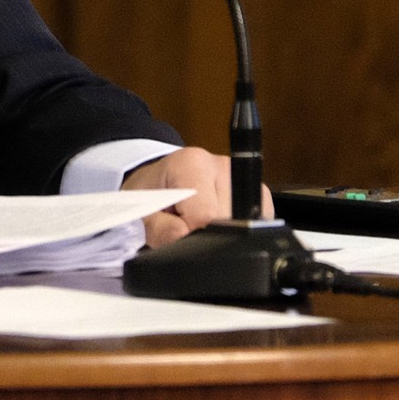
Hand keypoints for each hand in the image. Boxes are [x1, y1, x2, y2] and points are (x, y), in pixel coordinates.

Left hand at [121, 146, 273, 247]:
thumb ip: (158, 228)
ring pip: (243, 225)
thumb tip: (183, 236)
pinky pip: (252, 224)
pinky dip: (233, 231)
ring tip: (197, 220)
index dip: (189, 232)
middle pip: (227, 221)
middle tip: (183, 222)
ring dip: (220, 232)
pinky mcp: (258, 195)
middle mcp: (224, 166)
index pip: (205, 215)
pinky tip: (214, 222)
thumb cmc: (150, 195)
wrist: (159, 181)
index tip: (175, 228)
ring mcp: (244, 179)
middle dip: (205, 233)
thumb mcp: (140, 213)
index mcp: (193, 163)